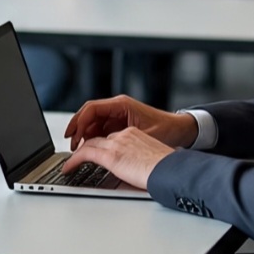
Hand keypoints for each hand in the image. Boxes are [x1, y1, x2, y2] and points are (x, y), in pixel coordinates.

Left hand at [62, 127, 173, 189]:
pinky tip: (68, 168)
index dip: (101, 144)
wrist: (173, 169)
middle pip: (98, 138)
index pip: (111, 137)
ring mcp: (116, 144)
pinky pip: (85, 154)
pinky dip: (74, 160)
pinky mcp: (111, 155)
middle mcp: (124, 136)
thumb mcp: (154, 160)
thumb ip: (142, 161)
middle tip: (76, 155)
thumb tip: (139, 174)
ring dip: (77, 152)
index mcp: (135, 135)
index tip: (96, 152)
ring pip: (89, 144)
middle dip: (85, 145)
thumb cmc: (169, 169)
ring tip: (69, 163)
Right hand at [65, 94, 196, 149]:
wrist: (182, 129)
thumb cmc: (168, 129)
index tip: (72, 134)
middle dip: (77, 128)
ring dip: (84, 134)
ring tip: (78, 149)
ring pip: (94, 122)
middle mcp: (117, 107)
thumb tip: (103, 147)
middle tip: (71, 143)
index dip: (78, 121)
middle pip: (89, 114)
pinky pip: (101, 128)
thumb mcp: (144, 135)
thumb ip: (123, 139)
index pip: (92, 109)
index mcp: (121, 105)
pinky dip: (94, 137)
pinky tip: (91, 148)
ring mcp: (118, 115)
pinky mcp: (121, 123)